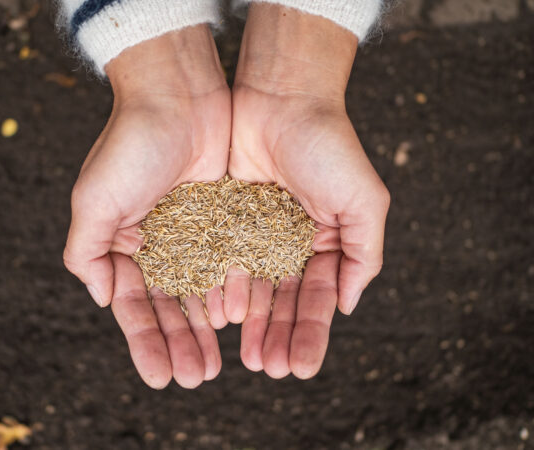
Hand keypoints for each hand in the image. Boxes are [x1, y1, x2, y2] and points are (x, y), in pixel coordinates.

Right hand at [63, 26, 230, 388]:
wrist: (179, 98)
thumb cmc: (131, 145)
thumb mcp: (94, 199)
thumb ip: (87, 251)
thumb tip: (102, 298)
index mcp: (123, 244)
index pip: (133, 306)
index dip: (145, 343)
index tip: (158, 378)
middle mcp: (158, 244)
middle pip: (169, 306)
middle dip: (179, 344)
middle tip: (195, 379)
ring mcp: (193, 234)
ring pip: (200, 292)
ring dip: (205, 330)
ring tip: (216, 366)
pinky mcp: (225, 220)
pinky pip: (227, 265)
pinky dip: (228, 294)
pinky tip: (236, 323)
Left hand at [225, 4, 389, 378]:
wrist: (281, 99)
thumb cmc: (328, 146)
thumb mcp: (363, 201)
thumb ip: (362, 255)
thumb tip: (348, 306)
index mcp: (325, 243)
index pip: (317, 299)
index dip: (310, 334)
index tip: (302, 369)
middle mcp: (290, 244)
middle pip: (283, 302)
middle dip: (279, 337)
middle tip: (270, 372)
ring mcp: (256, 234)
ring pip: (253, 289)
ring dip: (252, 326)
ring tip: (247, 359)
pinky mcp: (225, 220)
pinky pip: (224, 262)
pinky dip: (224, 291)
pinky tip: (221, 320)